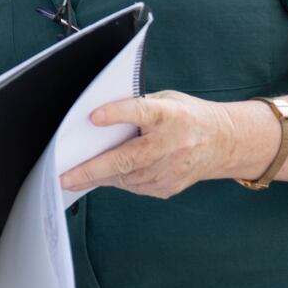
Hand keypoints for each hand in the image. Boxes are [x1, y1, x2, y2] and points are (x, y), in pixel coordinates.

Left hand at [64, 91, 266, 199]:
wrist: (222, 142)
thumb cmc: (185, 116)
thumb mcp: (166, 100)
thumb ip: (137, 108)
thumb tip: (98, 122)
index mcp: (171, 115)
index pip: (141, 112)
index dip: (117, 114)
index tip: (93, 117)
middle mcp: (172, 144)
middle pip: (128, 158)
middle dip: (92, 169)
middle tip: (65, 176)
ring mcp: (172, 169)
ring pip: (126, 177)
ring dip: (98, 177)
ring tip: (75, 177)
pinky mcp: (169, 187)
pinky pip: (134, 186)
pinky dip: (117, 181)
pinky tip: (105, 176)